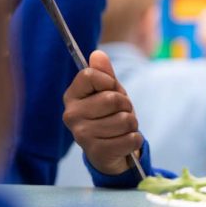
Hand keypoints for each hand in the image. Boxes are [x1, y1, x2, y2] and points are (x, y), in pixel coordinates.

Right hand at [62, 50, 142, 174]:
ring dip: (131, 125)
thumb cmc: (110, 117)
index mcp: (72, 96)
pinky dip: (134, 139)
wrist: (112, 151)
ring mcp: (81, 135)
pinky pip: (131, 138)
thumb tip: (98, 54)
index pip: (91, 75)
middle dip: (126, 106)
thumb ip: (105, 74)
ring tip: (122, 130)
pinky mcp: (96, 152)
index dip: (109, 82)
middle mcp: (71, 115)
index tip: (111, 90)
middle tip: (120, 114)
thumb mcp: (110, 92)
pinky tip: (124, 142)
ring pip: (125, 120)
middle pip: (112, 98)